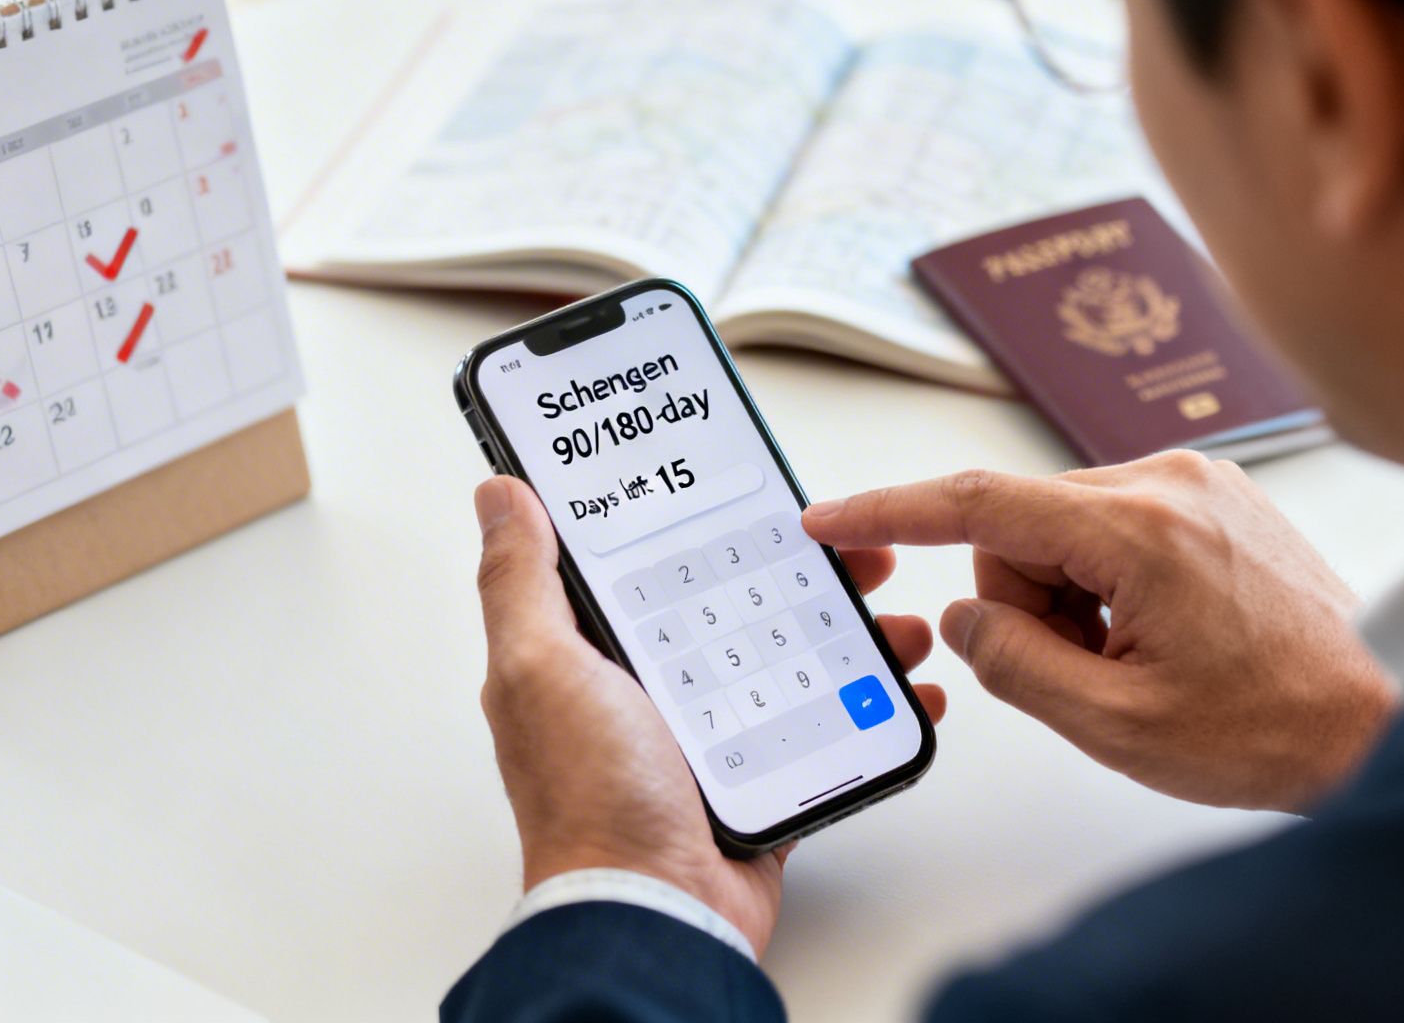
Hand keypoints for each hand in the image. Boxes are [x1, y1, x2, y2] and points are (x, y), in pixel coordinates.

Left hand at [472, 476, 946, 956]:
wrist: (654, 912)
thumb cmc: (589, 800)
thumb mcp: (539, 669)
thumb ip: (521, 582)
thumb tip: (500, 496)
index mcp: (585, 659)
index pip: (644, 568)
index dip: (694, 526)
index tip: (747, 490)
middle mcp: (643, 696)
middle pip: (730, 607)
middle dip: (794, 573)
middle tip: (849, 550)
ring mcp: (703, 742)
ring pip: (786, 663)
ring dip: (844, 634)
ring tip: (891, 614)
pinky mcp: (756, 786)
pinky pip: (820, 733)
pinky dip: (866, 709)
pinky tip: (903, 688)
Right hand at [802, 452, 1394, 813]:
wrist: (1386, 717)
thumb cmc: (1277, 726)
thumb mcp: (1119, 724)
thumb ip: (1016, 665)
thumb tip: (967, 619)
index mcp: (1138, 530)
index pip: (978, 504)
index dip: (890, 512)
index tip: (832, 519)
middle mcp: (1167, 482)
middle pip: (1021, 526)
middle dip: (1026, 604)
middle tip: (1090, 672)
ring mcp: (1195, 482)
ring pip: (1063, 530)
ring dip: (1072, 599)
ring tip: (1142, 659)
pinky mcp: (1213, 497)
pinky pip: (1113, 528)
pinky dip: (1109, 584)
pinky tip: (1165, 634)